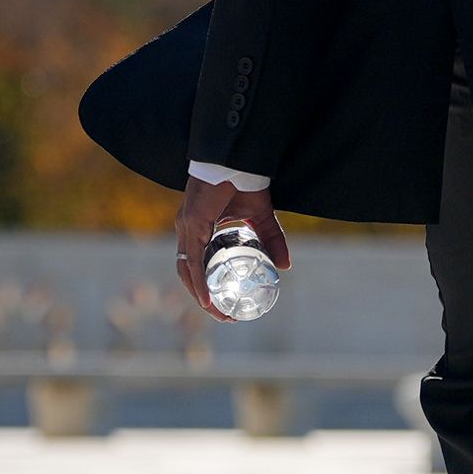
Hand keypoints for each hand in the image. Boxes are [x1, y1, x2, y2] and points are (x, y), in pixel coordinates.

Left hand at [174, 178, 290, 316]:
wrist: (236, 158)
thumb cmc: (243, 182)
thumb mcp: (260, 217)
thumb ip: (272, 240)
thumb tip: (286, 266)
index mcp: (197, 226)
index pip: (194, 263)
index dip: (204, 286)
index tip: (222, 305)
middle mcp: (187, 228)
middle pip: (187, 272)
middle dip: (203, 297)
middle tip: (224, 315)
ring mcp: (186, 226)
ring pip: (187, 270)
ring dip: (200, 295)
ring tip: (218, 313)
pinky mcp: (192, 224)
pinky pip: (192, 261)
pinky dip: (198, 282)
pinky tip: (205, 300)